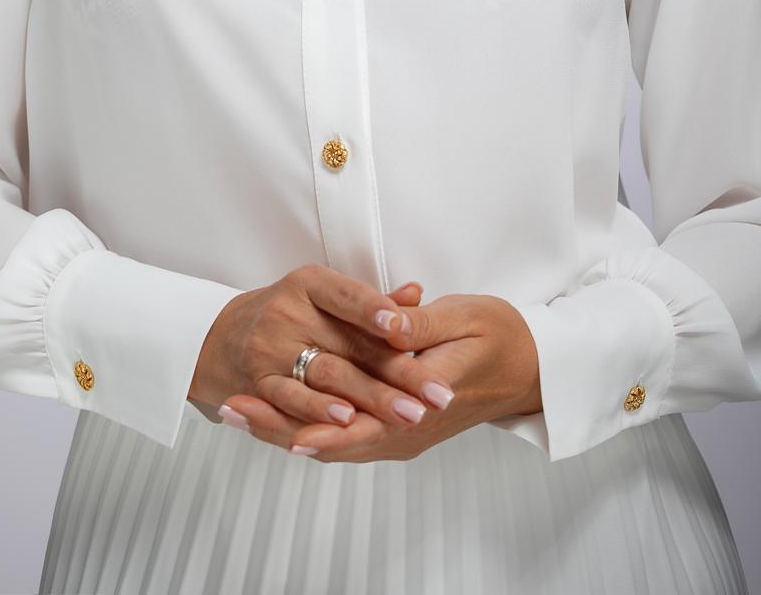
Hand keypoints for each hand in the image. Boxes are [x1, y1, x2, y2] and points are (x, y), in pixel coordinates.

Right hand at [189, 266, 456, 438]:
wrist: (221, 338)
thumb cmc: (289, 316)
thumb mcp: (325, 297)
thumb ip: (372, 302)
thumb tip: (416, 294)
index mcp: (309, 284)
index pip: (348, 295)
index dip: (376, 310)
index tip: (406, 327)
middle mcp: (288, 312)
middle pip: (351, 344)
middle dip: (399, 372)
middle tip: (437, 392)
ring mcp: (270, 348)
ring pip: (328, 374)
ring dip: (371, 397)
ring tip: (408, 412)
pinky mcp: (257, 383)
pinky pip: (292, 399)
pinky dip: (319, 410)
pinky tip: (348, 420)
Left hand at [223, 291, 541, 463]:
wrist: (529, 367)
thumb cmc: (499, 337)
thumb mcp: (463, 319)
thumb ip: (419, 325)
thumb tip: (386, 321)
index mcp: (420, 403)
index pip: (355, 423)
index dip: (305, 417)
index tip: (264, 403)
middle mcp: (407, 429)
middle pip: (333, 439)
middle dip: (278, 425)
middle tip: (231, 408)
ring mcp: (402, 432)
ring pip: (334, 441)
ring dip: (285, 426)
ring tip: (238, 410)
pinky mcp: (398, 425)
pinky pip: (347, 433)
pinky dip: (310, 425)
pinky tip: (278, 413)